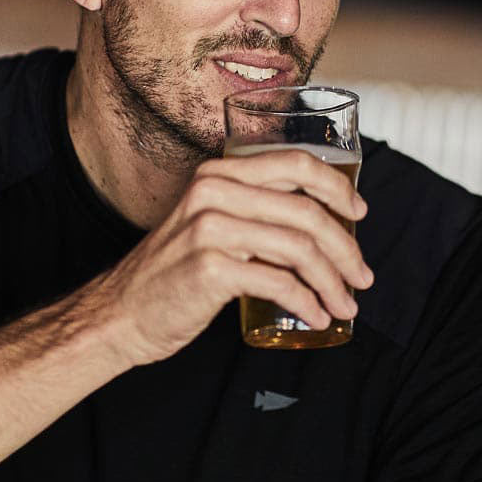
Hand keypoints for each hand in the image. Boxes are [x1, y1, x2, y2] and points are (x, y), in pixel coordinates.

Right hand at [89, 147, 372, 367]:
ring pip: (298, 247)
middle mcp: (214, 192)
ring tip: (344, 305)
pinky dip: (306, 302)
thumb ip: (251, 212)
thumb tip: (319, 222)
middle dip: (345, 248)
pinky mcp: (210, 267)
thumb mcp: (209, 224)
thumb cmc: (172, 273)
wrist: (120, 312)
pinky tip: (316, 316)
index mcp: (218, 174)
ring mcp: (210, 228)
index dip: (337, 187)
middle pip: (305, 210)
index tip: (358, 215)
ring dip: (332, 281)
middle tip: (361, 276)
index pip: (294, 164)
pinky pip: (278, 282)